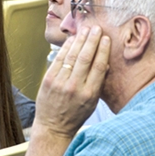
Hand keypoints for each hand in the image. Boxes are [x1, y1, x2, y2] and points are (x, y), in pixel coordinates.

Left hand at [34, 25, 110, 139]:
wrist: (53, 126)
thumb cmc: (75, 115)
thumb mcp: (93, 102)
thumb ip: (98, 82)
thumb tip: (104, 61)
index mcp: (90, 93)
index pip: (99, 66)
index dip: (103, 50)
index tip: (106, 39)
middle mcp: (75, 87)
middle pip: (85, 57)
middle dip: (92, 40)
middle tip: (97, 28)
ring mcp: (60, 82)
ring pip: (71, 56)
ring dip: (79, 40)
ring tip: (85, 30)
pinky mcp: (48, 79)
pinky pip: (59, 59)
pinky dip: (66, 47)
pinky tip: (72, 40)